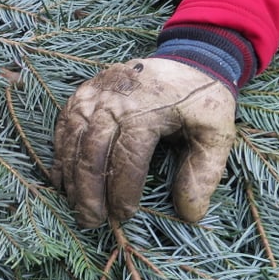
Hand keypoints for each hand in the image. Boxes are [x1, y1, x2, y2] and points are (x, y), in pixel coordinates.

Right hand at [51, 58, 236, 227]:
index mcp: (147, 110)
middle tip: (92, 221)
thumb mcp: (217, 134)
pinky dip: (60, 154)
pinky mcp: (83, 92)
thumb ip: (203, 174)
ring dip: (72, 177)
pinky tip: (62, 178)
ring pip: (73, 140)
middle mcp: (114, 100)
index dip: (122, 191)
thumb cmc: (202, 101)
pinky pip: (64, 125)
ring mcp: (95, 94)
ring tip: (76, 206)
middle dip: (89, 192)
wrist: (190, 58)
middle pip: (92, 152)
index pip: (126, 158)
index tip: (124, 217)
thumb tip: (189, 214)